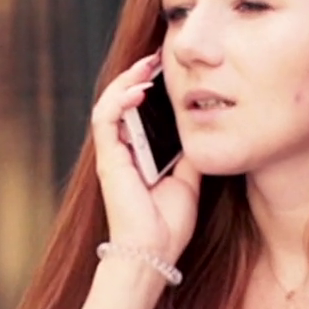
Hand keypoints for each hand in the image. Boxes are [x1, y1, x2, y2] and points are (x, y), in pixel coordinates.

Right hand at [91, 53, 203, 264]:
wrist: (154, 251)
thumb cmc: (168, 223)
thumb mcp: (188, 179)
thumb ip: (188, 154)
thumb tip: (202, 129)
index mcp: (138, 154)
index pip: (137, 111)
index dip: (149, 87)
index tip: (168, 69)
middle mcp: (121, 151)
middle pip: (122, 102)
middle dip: (137, 76)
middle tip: (157, 57)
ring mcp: (112, 154)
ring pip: (109, 104)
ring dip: (126, 81)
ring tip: (146, 65)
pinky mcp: (108, 160)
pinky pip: (106, 120)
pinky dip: (119, 101)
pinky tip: (138, 89)